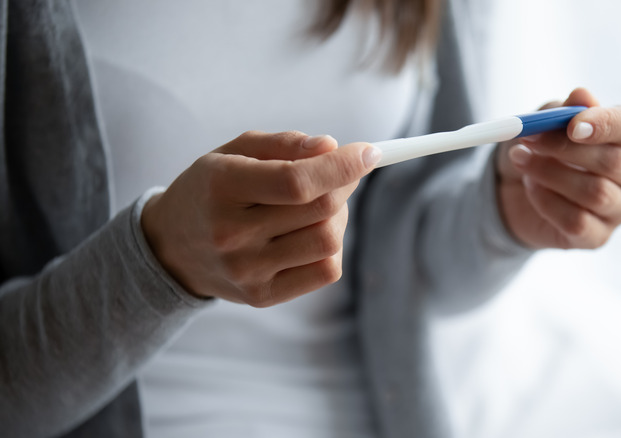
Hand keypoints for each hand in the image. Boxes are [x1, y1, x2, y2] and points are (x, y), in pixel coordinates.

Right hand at [141, 131, 380, 306]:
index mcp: (222, 186)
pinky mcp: (261, 296)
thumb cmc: (211, 189)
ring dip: (337, 216)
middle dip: (344, 184)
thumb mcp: (234, 151)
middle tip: (339, 174)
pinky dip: (330, 247)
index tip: (369, 152)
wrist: (171, 247)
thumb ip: (284, 144)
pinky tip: (309, 233)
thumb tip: (332, 146)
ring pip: (328, 241)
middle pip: (320, 210)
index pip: (296, 181)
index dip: (342, 166)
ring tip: (318, 206)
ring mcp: (246, 271)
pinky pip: (325, 272)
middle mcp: (231, 234)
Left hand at [496, 88, 620, 248]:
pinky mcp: (598, 236)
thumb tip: (582, 96)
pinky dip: (546, 202)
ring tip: (522, 161)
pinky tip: (531, 188)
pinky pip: (577, 221)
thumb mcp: (548, 121)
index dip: (607, 124)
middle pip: (615, 162)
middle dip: (566, 150)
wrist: (514, 189)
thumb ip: (566, 109)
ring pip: (596, 193)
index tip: (573, 125)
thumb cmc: (543, 148)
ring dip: (549, 174)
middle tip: (529, 139)